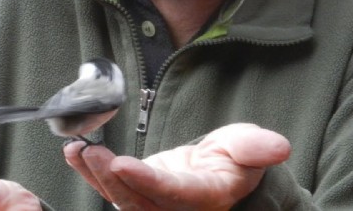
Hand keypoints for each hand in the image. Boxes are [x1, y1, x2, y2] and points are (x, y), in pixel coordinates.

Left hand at [63, 123, 290, 210]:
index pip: (174, 195)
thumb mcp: (248, 147)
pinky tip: (73, 153)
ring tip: (78, 150)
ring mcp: (155, 205)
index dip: (147, 183)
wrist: (219, 170)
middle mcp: (178, 209)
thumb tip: (279, 147)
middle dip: (112, 181)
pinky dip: (90, 174)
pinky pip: (111, 189)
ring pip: (122, 200)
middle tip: (90, 152)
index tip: (121, 164)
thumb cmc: (235, 158)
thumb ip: (257, 149)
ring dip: (97, 177)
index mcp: (206, 198)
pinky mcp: (139, 195)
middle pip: (140, 203)